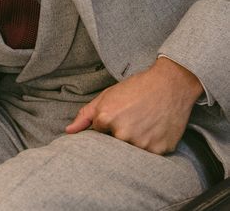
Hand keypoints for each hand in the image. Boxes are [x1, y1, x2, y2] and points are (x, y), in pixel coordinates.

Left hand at [65, 58, 203, 154]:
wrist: (171, 84)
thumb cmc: (137, 88)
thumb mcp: (108, 95)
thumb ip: (86, 115)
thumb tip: (68, 131)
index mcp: (106, 118)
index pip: (99, 132)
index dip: (109, 122)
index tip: (121, 112)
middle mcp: (122, 134)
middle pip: (114, 144)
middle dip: (120, 134)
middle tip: (133, 118)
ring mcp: (142, 144)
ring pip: (132, 151)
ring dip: (136, 141)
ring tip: (145, 122)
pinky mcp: (160, 150)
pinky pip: (150, 155)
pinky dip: (152, 144)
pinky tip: (155, 128)